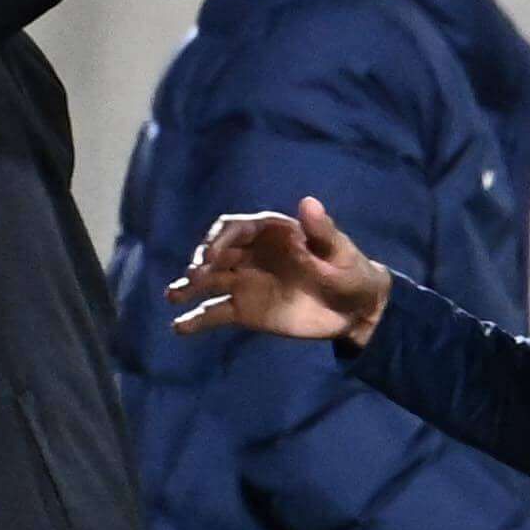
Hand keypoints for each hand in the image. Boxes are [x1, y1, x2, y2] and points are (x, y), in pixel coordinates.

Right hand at [177, 197, 392, 345]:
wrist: (356, 311)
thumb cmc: (351, 273)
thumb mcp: (340, 252)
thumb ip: (322, 231)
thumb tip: (308, 201)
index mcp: (271, 233)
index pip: (236, 228)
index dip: (221, 239)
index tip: (212, 255)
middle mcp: (251, 255)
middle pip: (216, 252)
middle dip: (201, 262)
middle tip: (194, 277)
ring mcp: (246, 282)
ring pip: (209, 281)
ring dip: (189, 287)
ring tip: (174, 296)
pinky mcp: (246, 310)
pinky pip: (215, 312)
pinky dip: (196, 320)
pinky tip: (179, 328)